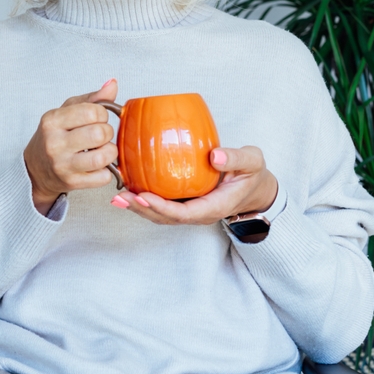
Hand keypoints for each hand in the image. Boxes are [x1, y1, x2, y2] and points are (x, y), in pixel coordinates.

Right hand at [24, 79, 119, 214]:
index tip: (97, 119)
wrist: (35, 170)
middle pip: (100, 133)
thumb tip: (113, 84)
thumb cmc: (54, 136)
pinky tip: (96, 166)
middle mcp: (54, 143)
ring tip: (101, 150)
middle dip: (107, 133)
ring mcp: (62, 165)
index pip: (93, 111)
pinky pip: (104, 177)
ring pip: (104, 156)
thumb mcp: (66, 112)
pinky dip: (106, 171)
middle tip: (100, 136)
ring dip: (109, 152)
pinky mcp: (72, 183)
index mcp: (52, 120)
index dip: (102, 114)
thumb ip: (91, 99)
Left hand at [111, 146, 277, 224]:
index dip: (161, 208)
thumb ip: (236, 158)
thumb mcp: (252, 163)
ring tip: (117, 196)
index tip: (143, 197)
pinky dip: (144, 199)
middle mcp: (198, 213)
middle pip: (165, 218)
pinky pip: (162, 204)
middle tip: (120, 197)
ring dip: (138, 207)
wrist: (255, 188)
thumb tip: (214, 155)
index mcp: (213, 207)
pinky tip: (128, 186)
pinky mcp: (184, 202)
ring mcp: (190, 210)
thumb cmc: (251, 175)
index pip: (183, 214)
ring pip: (160, 215)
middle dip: (142, 210)